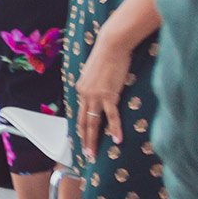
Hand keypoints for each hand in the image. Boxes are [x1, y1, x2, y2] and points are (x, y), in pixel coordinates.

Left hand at [72, 30, 132, 161]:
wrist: (112, 45)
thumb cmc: (107, 55)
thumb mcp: (95, 72)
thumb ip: (95, 83)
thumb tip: (99, 89)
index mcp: (80, 89)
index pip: (80, 112)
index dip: (81, 127)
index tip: (81, 139)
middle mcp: (85, 94)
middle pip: (84, 121)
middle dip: (84, 140)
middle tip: (86, 154)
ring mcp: (96, 95)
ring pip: (93, 123)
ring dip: (93, 140)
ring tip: (94, 154)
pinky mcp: (109, 95)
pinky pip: (112, 116)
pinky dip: (114, 129)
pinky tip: (117, 140)